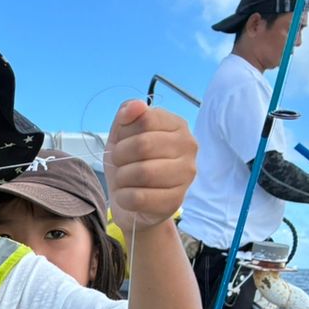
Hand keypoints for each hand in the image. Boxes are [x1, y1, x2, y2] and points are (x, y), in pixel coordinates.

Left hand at [105, 100, 196, 233]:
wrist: (131, 202)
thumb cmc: (130, 163)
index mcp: (177, 125)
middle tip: (119, 164)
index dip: (124, 133)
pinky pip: (139, 197)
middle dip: (120, 156)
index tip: (122, 143)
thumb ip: (127, 115)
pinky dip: (124, 198)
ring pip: (142, 172)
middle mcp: (188, 147)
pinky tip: (127, 197)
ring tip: (124, 180)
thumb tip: (136, 106)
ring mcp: (186, 175)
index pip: (146, 119)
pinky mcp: (175, 201)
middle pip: (143, 145)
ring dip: (122, 178)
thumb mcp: (122, 135)